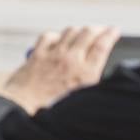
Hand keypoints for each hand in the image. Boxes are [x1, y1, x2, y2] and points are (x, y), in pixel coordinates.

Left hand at [3, 26, 118, 114]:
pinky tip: (58, 39)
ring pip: (70, 31)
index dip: (111, 34)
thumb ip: (91, 83)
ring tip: (82, 33)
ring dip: (78, 30)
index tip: (115, 30)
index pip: (102, 46)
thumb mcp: (81, 99)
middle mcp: (71, 60)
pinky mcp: (37, 54)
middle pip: (88, 33)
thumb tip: (96, 70)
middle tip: (100, 30)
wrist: (24, 110)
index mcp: (85, 73)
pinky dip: (56, 36)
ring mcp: (53, 55)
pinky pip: (49, 36)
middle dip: (97, 29)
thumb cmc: (53, 111)